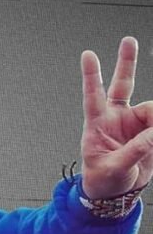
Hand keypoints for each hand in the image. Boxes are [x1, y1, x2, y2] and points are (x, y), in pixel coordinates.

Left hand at [81, 36, 152, 198]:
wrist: (116, 192)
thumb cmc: (103, 179)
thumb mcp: (113, 168)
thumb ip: (134, 151)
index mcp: (98, 124)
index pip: (93, 96)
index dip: (91, 76)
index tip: (87, 55)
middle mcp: (116, 118)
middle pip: (122, 85)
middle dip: (126, 63)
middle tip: (128, 41)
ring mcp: (133, 122)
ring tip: (150, 139)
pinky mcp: (149, 131)